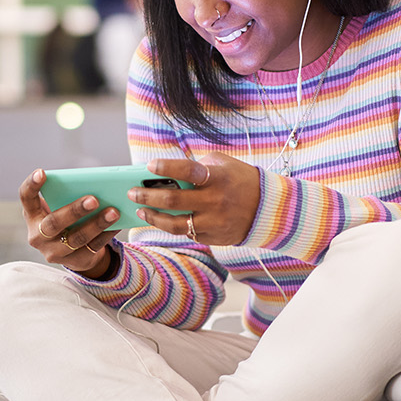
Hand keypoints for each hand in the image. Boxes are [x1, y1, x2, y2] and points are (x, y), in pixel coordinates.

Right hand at [21, 169, 122, 277]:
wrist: (73, 250)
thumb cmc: (66, 218)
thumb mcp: (59, 207)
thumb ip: (67, 196)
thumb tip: (94, 184)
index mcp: (33, 215)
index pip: (26, 198)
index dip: (31, 185)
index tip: (41, 172)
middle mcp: (38, 236)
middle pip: (53, 223)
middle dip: (74, 211)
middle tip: (93, 199)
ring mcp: (54, 252)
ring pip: (76, 238)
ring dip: (96, 224)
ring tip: (113, 212)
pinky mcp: (75, 262)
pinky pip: (93, 247)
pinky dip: (107, 234)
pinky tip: (118, 223)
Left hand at [128, 152, 259, 245]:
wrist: (268, 209)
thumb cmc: (240, 180)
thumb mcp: (224, 164)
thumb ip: (198, 165)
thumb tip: (168, 171)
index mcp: (218, 177)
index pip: (189, 170)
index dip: (167, 167)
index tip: (149, 165)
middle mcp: (215, 201)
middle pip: (174, 200)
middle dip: (147, 195)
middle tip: (132, 193)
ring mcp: (214, 222)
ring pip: (175, 224)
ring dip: (153, 217)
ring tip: (141, 211)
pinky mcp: (213, 237)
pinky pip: (186, 233)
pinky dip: (170, 227)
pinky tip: (158, 220)